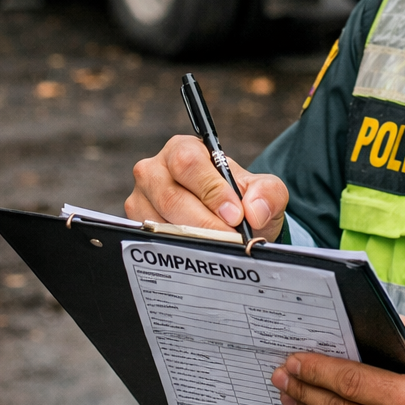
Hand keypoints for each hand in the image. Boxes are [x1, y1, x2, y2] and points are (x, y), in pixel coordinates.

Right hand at [126, 135, 287, 241]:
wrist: (231, 224)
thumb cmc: (241, 200)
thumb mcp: (264, 191)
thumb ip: (267, 193)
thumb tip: (254, 210)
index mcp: (183, 149)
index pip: (188, 162)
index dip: (211, 190)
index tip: (234, 214)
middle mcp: (155, 170)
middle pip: (170, 195)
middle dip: (204, 222)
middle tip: (230, 238)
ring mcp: (141, 199)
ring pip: (160, 223)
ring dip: (193, 239)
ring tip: (219, 247)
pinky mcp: (137, 226)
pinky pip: (153, 241)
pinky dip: (179, 251)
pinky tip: (200, 254)